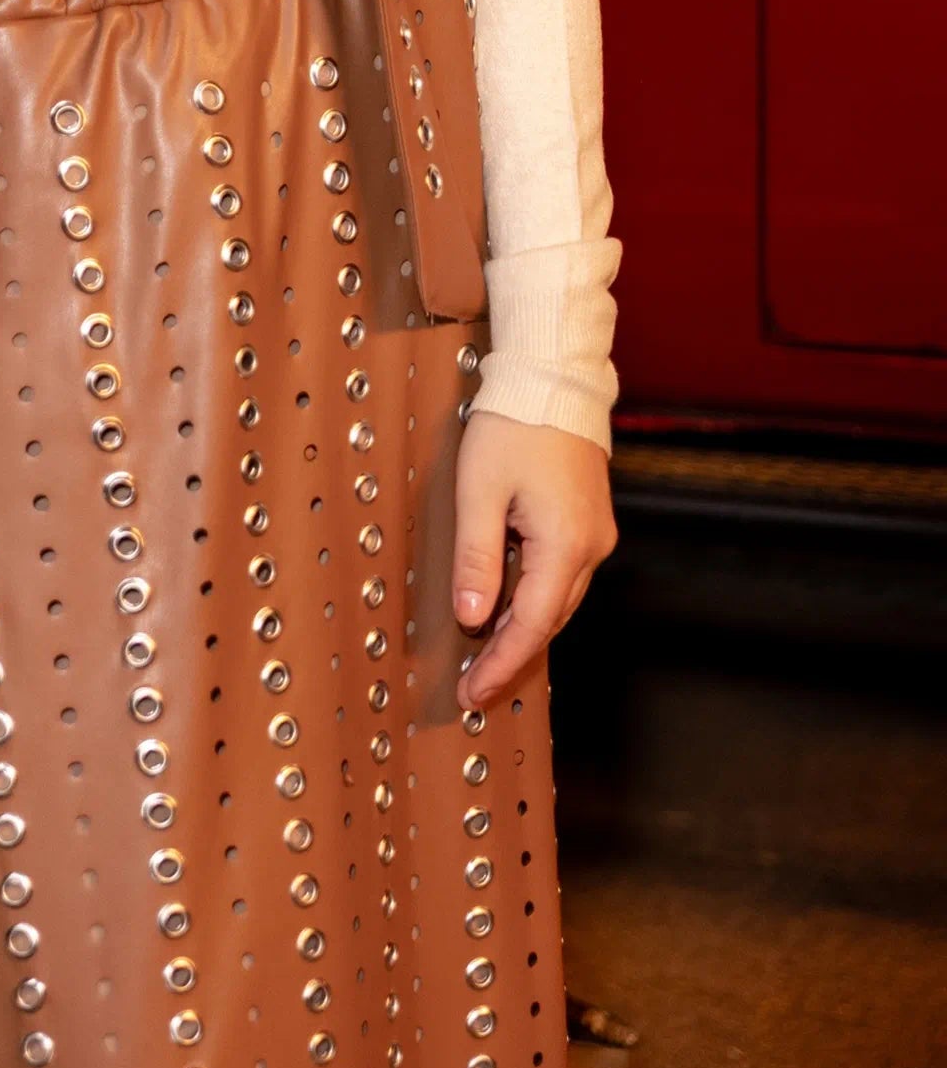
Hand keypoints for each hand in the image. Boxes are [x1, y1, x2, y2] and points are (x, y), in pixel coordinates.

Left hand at [450, 410, 616, 712]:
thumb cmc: (512, 425)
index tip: (471, 691)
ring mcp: (595, 533)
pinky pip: (562, 575)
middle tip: (472, 685)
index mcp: (565, 545)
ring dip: (524, 628)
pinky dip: (536, 597)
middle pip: (550, 620)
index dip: (500, 664)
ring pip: (558, 599)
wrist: (551, 376)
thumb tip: (473, 617)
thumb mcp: (478, 491)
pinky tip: (508, 605)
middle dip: (511, 656)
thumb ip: (476, 558)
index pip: (531, 625)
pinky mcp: (589, 519)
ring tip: (484, 655)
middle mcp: (591, 547)